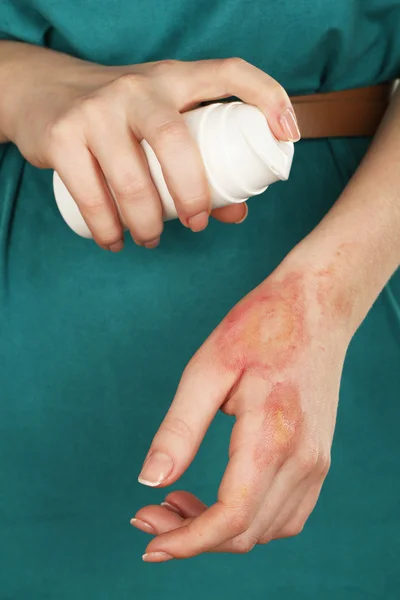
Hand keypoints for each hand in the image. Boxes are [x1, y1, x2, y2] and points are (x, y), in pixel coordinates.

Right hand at [4, 45, 299, 249]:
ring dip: (146, 222)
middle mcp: (136, 88)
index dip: (267, 96)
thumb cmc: (122, 116)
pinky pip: (89, 193)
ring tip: (151, 239)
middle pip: (174, 140)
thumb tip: (235, 211)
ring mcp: (95, 110)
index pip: (228, 72)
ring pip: (130, 176)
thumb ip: (198, 159)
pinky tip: (113, 240)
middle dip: (192, 192)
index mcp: (174, 79)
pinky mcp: (61, 135)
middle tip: (196, 224)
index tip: (288, 135)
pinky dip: (106, 227)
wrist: (46, 92)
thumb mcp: (161, 123)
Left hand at [131, 248, 352, 560]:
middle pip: (245, 532)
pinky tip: (219, 498)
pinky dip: (248, 520)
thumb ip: (179, 429)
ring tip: (177, 503)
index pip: (231, 516)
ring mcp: (316, 462)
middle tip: (149, 514)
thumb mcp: (207, 370)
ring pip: (265, 530)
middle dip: (191, 536)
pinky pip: (285, 514)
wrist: (315, 308)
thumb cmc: (260, 328)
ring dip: (219, 531)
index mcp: (272, 436)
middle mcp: (303, 460)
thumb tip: (150, 482)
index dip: (187, 540)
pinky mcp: (318, 458)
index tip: (149, 542)